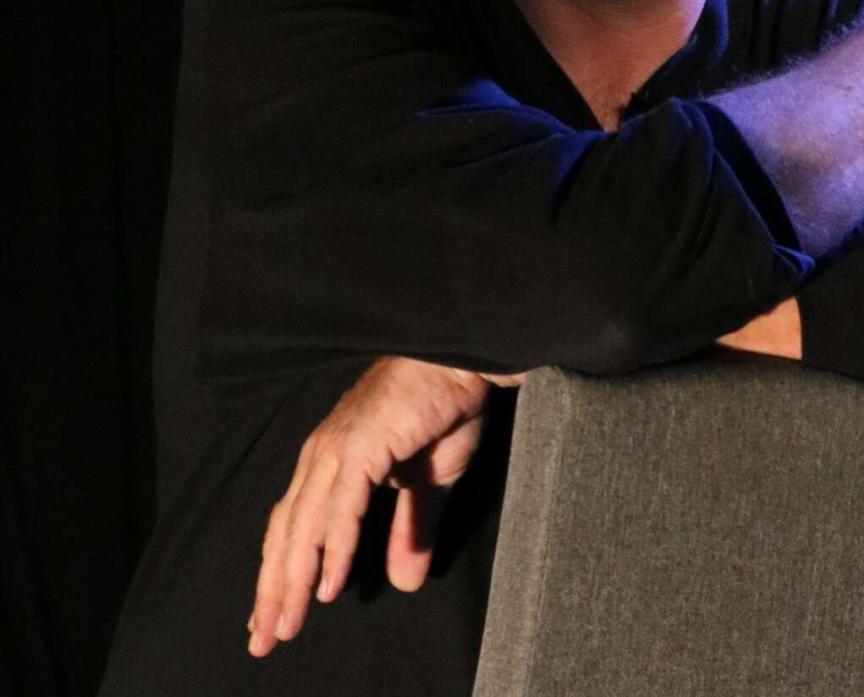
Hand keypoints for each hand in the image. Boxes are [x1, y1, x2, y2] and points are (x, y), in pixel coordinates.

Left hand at [248, 356, 524, 657]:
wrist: (462, 360)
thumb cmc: (443, 409)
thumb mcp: (427, 482)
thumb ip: (410, 529)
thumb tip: (405, 583)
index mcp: (330, 459)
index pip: (291, 524)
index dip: (278, 572)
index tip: (267, 618)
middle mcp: (323, 455)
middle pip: (286, 531)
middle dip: (273, 589)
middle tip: (263, 640)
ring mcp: (339, 448)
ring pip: (305, 525)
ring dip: (294, 579)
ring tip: (286, 625)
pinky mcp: (363, 446)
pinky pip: (343, 508)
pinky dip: (334, 548)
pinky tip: (331, 586)